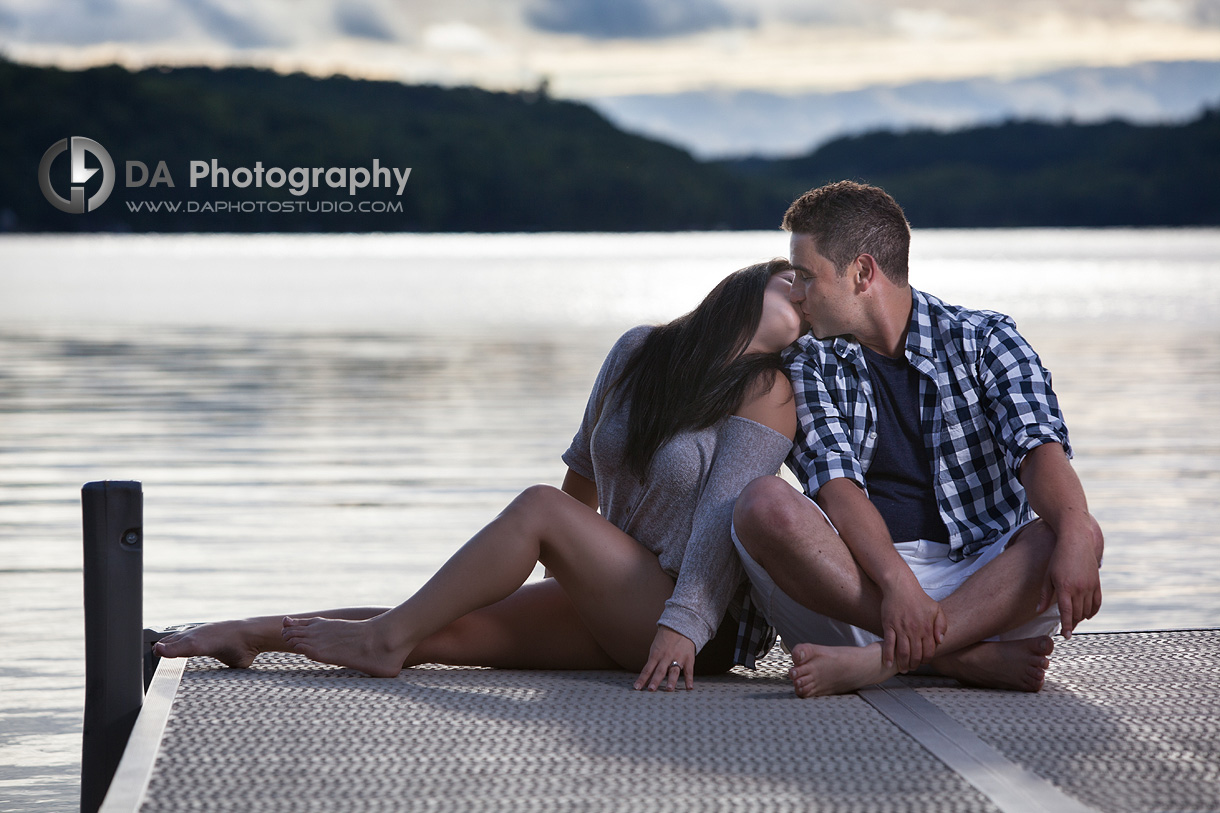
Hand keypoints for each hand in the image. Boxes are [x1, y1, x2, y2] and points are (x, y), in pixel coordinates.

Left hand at [634, 626, 695, 691]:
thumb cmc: (665, 640)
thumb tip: (646, 678)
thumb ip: (653, 663)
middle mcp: (666, 657)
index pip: (647, 669)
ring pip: (674, 671)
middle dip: (655, 680)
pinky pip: (689, 671)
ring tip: (669, 689)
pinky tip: (689, 688)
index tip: (636, 688)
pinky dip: (689, 679)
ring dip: (671, 680)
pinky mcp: (688, 659)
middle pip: (660, 671)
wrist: (680, 626)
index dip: (642, 679)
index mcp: (656, 655)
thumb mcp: (655, 648)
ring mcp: (678, 658)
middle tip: (651, 690)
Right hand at [880, 576, 946, 671]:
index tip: (923, 662)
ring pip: (903, 652)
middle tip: (912, 668)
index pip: (929, 651)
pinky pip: (889, 644)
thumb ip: (942, 625)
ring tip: (903, 669)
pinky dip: (888, 656)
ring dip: (903, 664)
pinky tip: (888, 664)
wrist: (900, 586)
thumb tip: (940, 641)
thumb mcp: (936, 609)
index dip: (926, 660)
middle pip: (916, 655)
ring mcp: (901, 628)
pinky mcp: (889, 625)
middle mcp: (915, 630)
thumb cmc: (918, 597)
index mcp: (927, 628)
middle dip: (914, 665)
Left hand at [1038, 515, 1103, 638]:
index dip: (1066, 626)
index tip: (1066, 636)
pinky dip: (1092, 611)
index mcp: (1065, 587)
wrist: (1076, 541)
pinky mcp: (1097, 583)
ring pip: (1087, 610)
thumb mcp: (1047, 576)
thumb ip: (1044, 595)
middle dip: (1072, 623)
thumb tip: (1039, 611)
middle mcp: (1079, 588)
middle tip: (1066, 628)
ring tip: (1073, 620)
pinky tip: (1087, 615)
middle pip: (1077, 614)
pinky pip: (1097, 603)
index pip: (1066, 612)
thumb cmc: (1058, 558)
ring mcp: (1090, 586)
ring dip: (1081, 618)